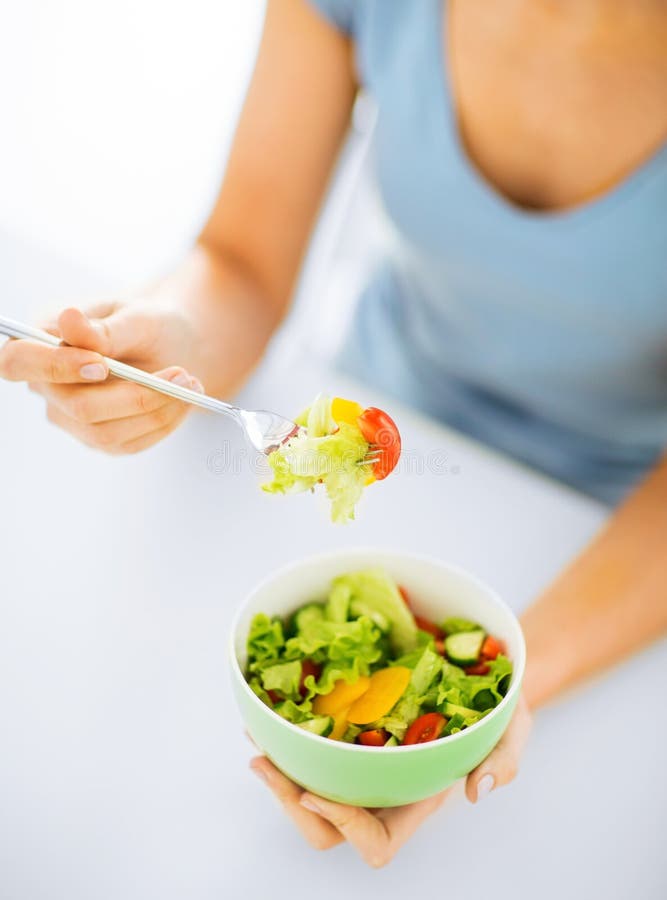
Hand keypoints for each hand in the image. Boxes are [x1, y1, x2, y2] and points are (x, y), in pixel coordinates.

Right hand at [0, 301, 202, 453]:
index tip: (101, 364)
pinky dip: (164, 422)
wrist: (173, 347)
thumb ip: (105, 327)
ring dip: (157, 411)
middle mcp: (47, 387)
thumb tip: (68, 319)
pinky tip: (184, 400)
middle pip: (77, 408)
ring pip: (107, 432)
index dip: (54, 367)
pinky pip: (131, 443)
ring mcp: (71, 419)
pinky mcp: (101, 439)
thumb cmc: (147, 325)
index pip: (19, 362)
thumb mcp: (135, 316)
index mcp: (40, 342)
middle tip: (182, 374)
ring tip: (191, 383)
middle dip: (136, 395)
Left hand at [250, 694, 530, 867]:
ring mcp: (363, 766)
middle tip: (265, 762)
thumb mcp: (514, 731)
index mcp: (416, 801)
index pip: (375, 841)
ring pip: (309, 792)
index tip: (315, 793)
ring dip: (279, 773)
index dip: (344, 827)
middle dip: (290, 802)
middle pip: (326, 828)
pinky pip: (310, 752)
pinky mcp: (350, 737)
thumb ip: (504, 760)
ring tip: (257, 740)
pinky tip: (267, 714)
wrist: (482, 679)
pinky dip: (286, 739)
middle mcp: (382, 792)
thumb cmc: (498, 713)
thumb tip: (479, 790)